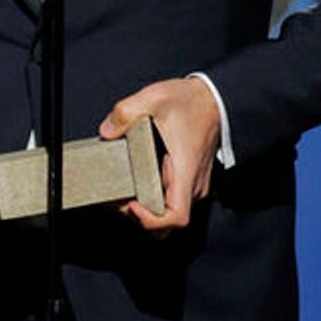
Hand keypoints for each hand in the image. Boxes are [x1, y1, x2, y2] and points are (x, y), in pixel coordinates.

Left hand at [100, 76, 220, 232]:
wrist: (213, 100)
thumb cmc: (191, 102)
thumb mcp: (155, 98)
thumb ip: (127, 111)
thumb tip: (107, 131)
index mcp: (185, 172)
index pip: (176, 218)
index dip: (151, 221)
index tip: (132, 206)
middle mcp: (192, 186)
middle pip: (167, 223)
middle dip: (140, 218)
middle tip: (118, 198)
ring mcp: (192, 186)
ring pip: (168, 214)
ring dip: (145, 210)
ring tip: (123, 191)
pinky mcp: (188, 182)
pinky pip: (170, 202)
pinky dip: (152, 200)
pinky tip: (136, 182)